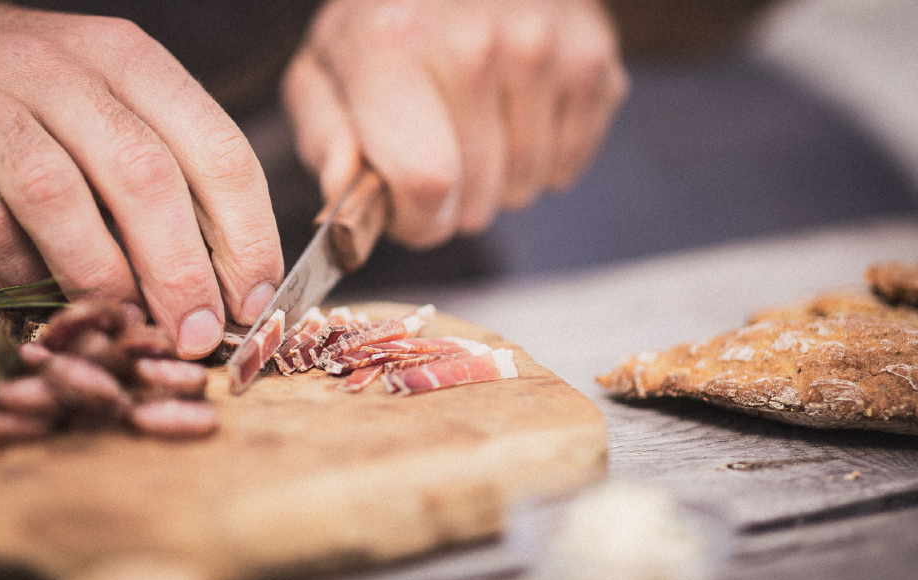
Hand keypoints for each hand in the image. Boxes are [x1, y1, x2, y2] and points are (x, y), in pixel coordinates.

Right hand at [0, 2, 282, 357]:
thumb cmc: (28, 99)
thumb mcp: (109, 107)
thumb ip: (171, 175)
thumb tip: (231, 282)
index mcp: (128, 60)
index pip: (216, 148)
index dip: (246, 234)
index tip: (255, 298)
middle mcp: (58, 68)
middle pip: (143, 177)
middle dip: (182, 271)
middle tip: (197, 334)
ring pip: (60, 199)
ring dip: (104, 279)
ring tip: (131, 327)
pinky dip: (24, 272)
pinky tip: (48, 297)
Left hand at [283, 0, 626, 247]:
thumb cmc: (390, 24)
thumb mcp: (326, 68)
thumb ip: (325, 138)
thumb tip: (344, 192)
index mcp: (394, 47)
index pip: (426, 184)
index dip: (414, 219)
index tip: (404, 204)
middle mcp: (477, 45)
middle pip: (476, 202)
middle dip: (450, 202)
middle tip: (437, 149)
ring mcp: (543, 50)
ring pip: (522, 190)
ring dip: (496, 181)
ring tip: (475, 124)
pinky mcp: (592, 60)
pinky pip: (565, 169)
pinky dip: (540, 159)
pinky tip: (514, 112)